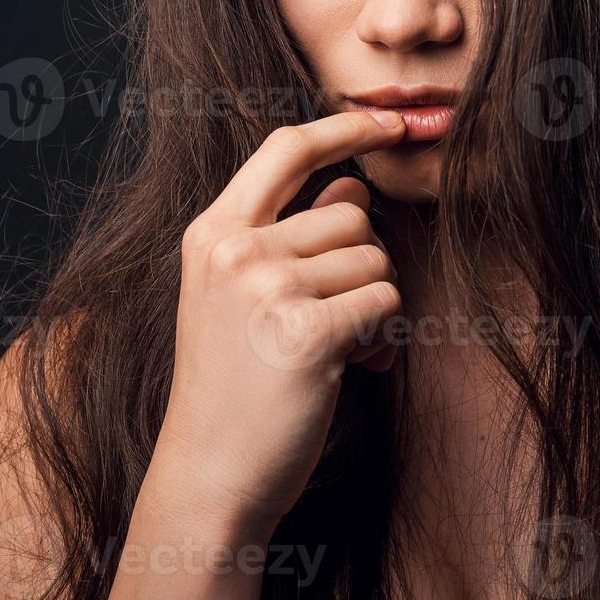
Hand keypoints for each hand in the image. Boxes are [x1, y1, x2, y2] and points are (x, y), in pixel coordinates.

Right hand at [149, 110, 407, 527]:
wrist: (211, 477)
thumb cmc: (235, 387)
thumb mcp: (240, 297)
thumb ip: (289, 235)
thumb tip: (355, 182)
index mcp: (211, 233)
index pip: (285, 148)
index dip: (345, 129)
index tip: (388, 122)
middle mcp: (234, 249)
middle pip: (350, 211)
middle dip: (361, 264)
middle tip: (337, 317)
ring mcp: (266, 288)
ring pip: (374, 258)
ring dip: (373, 305)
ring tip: (339, 349)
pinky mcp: (306, 332)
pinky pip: (385, 302)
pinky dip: (383, 337)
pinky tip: (353, 368)